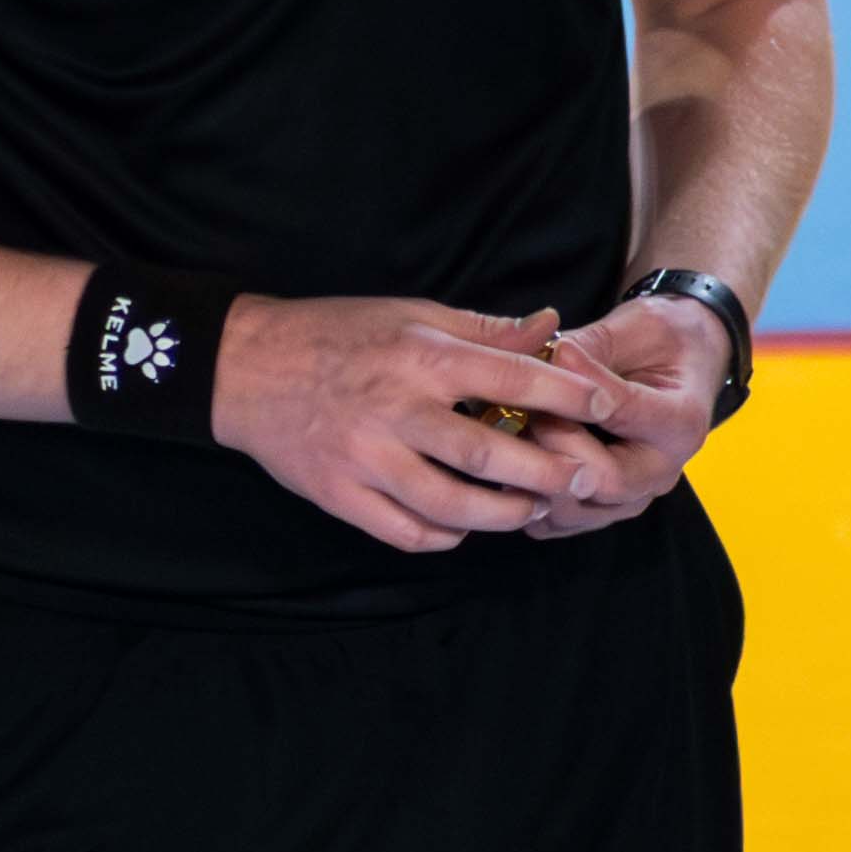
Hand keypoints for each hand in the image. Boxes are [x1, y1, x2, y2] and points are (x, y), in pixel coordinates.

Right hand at [206, 295, 627, 555]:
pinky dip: (444, 536)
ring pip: (450, 505)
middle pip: (487, 454)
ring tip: (531, 509)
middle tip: (583, 480)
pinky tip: (464, 527)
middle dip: (545, 473)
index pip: (511, 377)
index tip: (606, 405)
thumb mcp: (412, 314)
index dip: (566, 393)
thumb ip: (484, 330)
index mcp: (421, 357)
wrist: (244, 367)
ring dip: (502, 515)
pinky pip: (405, 531)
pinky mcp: (339, 493)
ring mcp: (365, 457)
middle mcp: (396, 409)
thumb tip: (551, 326)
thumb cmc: (338, 334)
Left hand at [513, 286, 732, 536]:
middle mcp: (661, 471)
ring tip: (517, 424)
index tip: (554, 352)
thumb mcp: (637, 328)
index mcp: (680, 423)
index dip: (579, 385)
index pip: (624, 413)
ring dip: (535, 470)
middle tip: (528, 401)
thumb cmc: (663, 341)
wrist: (681, 363)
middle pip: (602, 480)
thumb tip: (550, 356)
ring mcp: (631, 497)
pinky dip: (528, 494)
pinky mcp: (601, 510)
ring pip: (572, 510)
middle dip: (554, 440)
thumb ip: (595, 346)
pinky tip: (514, 453)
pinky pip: (555, 522)